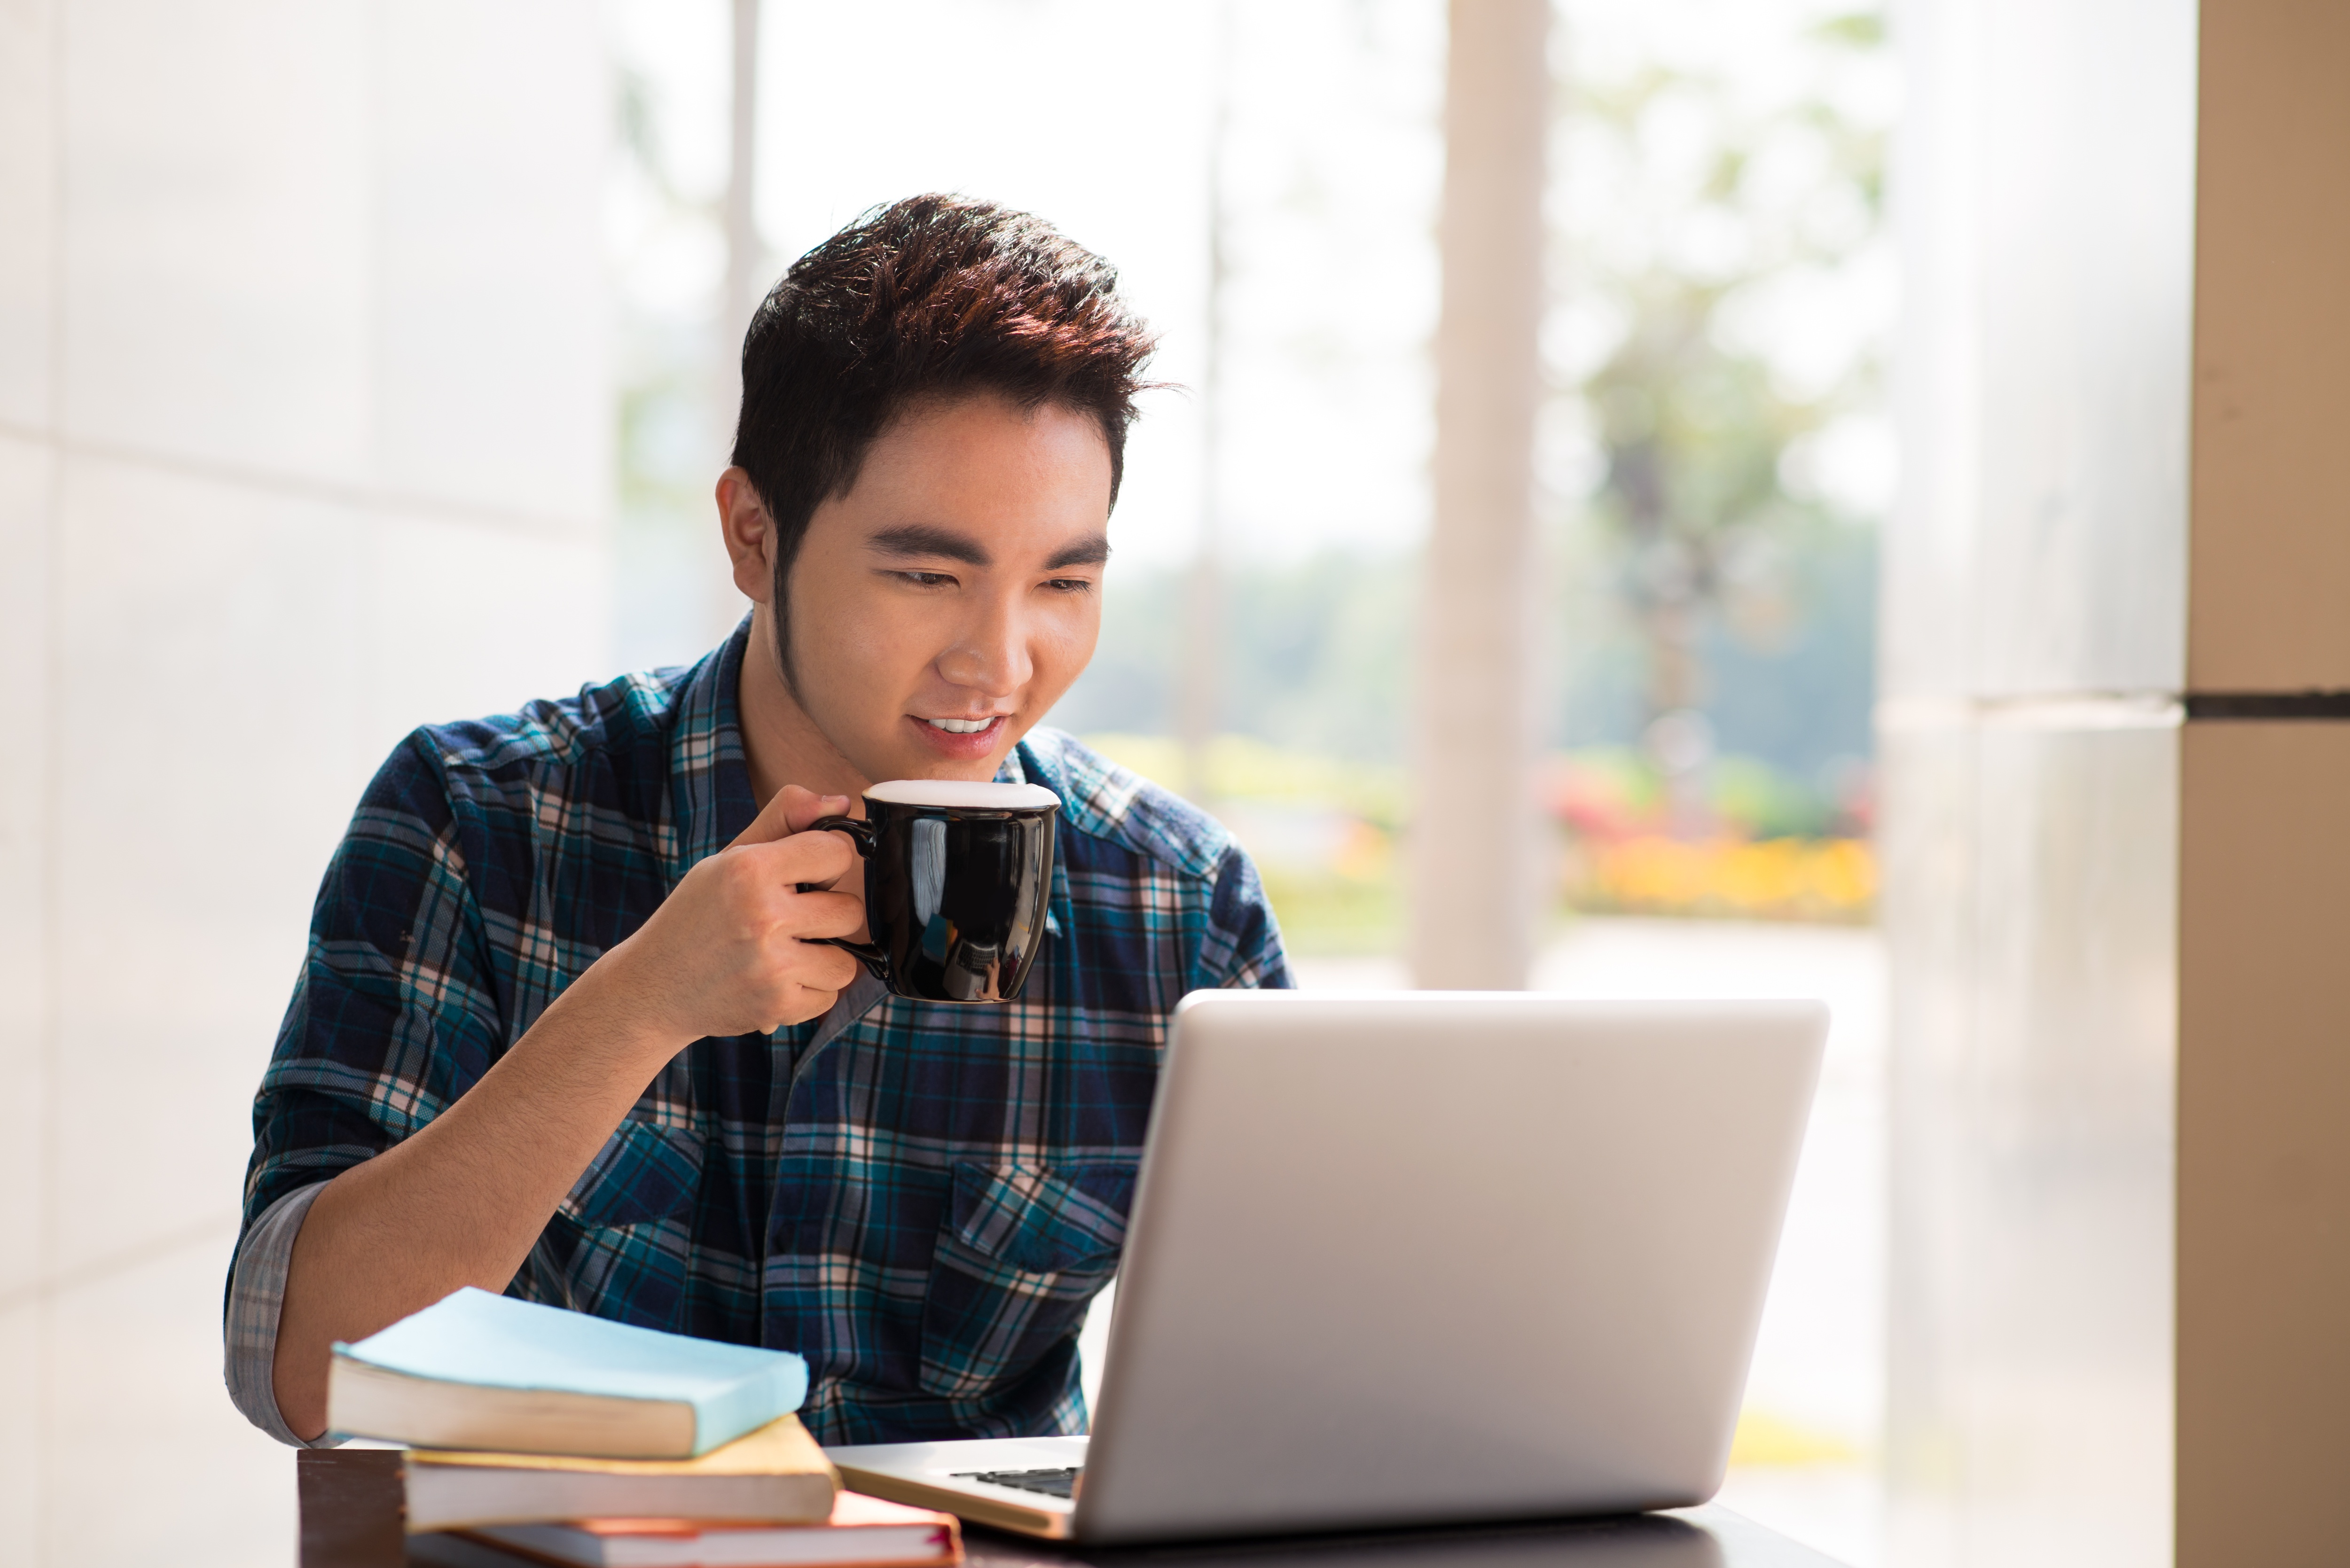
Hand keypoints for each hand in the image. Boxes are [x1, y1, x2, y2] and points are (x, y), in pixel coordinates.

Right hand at [596, 785, 868, 1042]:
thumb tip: (842, 801)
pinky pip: (829, 995)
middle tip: (788, 920)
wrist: (655, 986)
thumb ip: (784, 820)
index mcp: (750, 869)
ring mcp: (772, 966)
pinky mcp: (777, 1005)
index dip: (825, 864)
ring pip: (846, 961)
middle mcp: (763, 916)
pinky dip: (807, 991)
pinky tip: (774, 981)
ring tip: (783, 953)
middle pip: (850, 910)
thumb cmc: (699, 916)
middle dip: (826, 915)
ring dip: (821, 959)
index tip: (804, 876)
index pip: (837, 851)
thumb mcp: (730, 859)